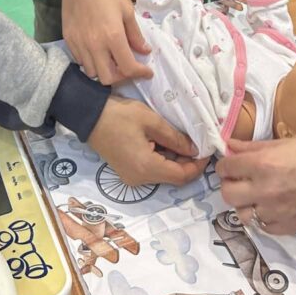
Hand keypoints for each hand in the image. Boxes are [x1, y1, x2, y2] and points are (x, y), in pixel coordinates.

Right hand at [58, 0, 151, 84]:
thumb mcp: (127, 9)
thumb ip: (135, 34)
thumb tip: (144, 50)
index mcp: (113, 36)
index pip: (128, 68)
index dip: (140, 73)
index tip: (147, 72)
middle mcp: (94, 45)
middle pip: (107, 79)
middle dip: (122, 77)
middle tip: (129, 66)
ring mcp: (79, 43)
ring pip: (92, 72)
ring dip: (105, 70)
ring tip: (113, 59)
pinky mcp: (68, 39)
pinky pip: (80, 60)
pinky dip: (92, 61)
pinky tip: (98, 50)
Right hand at [89, 96, 208, 186]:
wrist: (88, 116)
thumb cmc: (119, 116)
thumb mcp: (151, 122)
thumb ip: (175, 138)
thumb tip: (195, 149)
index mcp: (146, 168)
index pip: (181, 176)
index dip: (197, 165)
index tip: (207, 150)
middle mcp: (140, 179)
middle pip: (173, 177)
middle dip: (188, 161)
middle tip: (198, 142)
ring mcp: (132, 177)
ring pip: (163, 173)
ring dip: (176, 159)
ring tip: (184, 139)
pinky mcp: (128, 171)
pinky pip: (152, 169)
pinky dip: (163, 158)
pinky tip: (167, 142)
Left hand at [217, 137, 295, 234]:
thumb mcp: (284, 142)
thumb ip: (253, 146)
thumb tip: (230, 145)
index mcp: (262, 164)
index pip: (225, 168)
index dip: (226, 166)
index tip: (232, 165)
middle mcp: (263, 190)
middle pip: (227, 194)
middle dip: (231, 185)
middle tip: (242, 181)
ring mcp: (275, 212)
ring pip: (243, 214)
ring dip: (247, 204)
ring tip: (259, 196)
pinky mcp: (287, 227)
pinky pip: (263, 227)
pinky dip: (264, 218)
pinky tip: (275, 208)